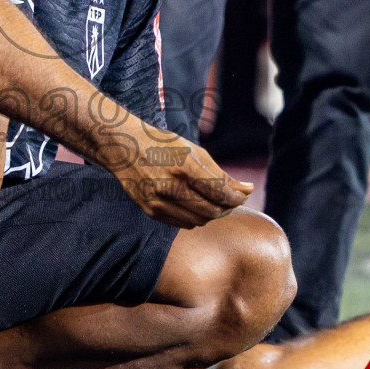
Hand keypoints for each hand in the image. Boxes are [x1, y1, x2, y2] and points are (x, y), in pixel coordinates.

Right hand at [104, 124, 251, 228]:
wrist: (123, 147)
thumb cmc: (162, 145)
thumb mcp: (193, 150)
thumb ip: (219, 173)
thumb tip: (246, 190)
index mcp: (184, 166)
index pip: (220, 192)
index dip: (237, 197)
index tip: (244, 194)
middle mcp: (170, 187)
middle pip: (212, 212)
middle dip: (228, 208)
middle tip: (232, 199)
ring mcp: (158, 202)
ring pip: (199, 221)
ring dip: (212, 214)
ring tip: (215, 201)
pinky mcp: (151, 211)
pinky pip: (183, 223)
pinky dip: (195, 217)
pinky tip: (195, 204)